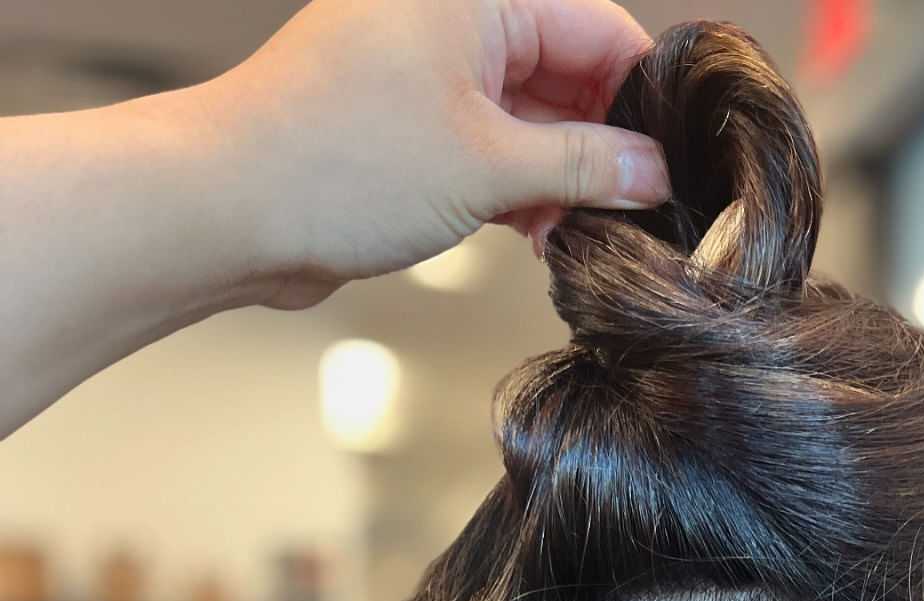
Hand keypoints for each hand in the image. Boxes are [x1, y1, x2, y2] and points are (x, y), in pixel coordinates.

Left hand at [202, 0, 670, 307]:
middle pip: (565, 74)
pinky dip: (519, 191)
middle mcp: (449, 20)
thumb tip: (652, 170)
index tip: (677, 161)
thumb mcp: (488, 165)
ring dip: (561, 179)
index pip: (596, 28)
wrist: (229, 208)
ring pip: (528, 120)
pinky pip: (488, 150)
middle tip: (637, 212)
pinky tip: (543, 237)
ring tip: (586, 235)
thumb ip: (584, 165)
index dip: (643, 97)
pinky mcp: (406, 129)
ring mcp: (425, 75)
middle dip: (602, 146)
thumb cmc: (338, 161)